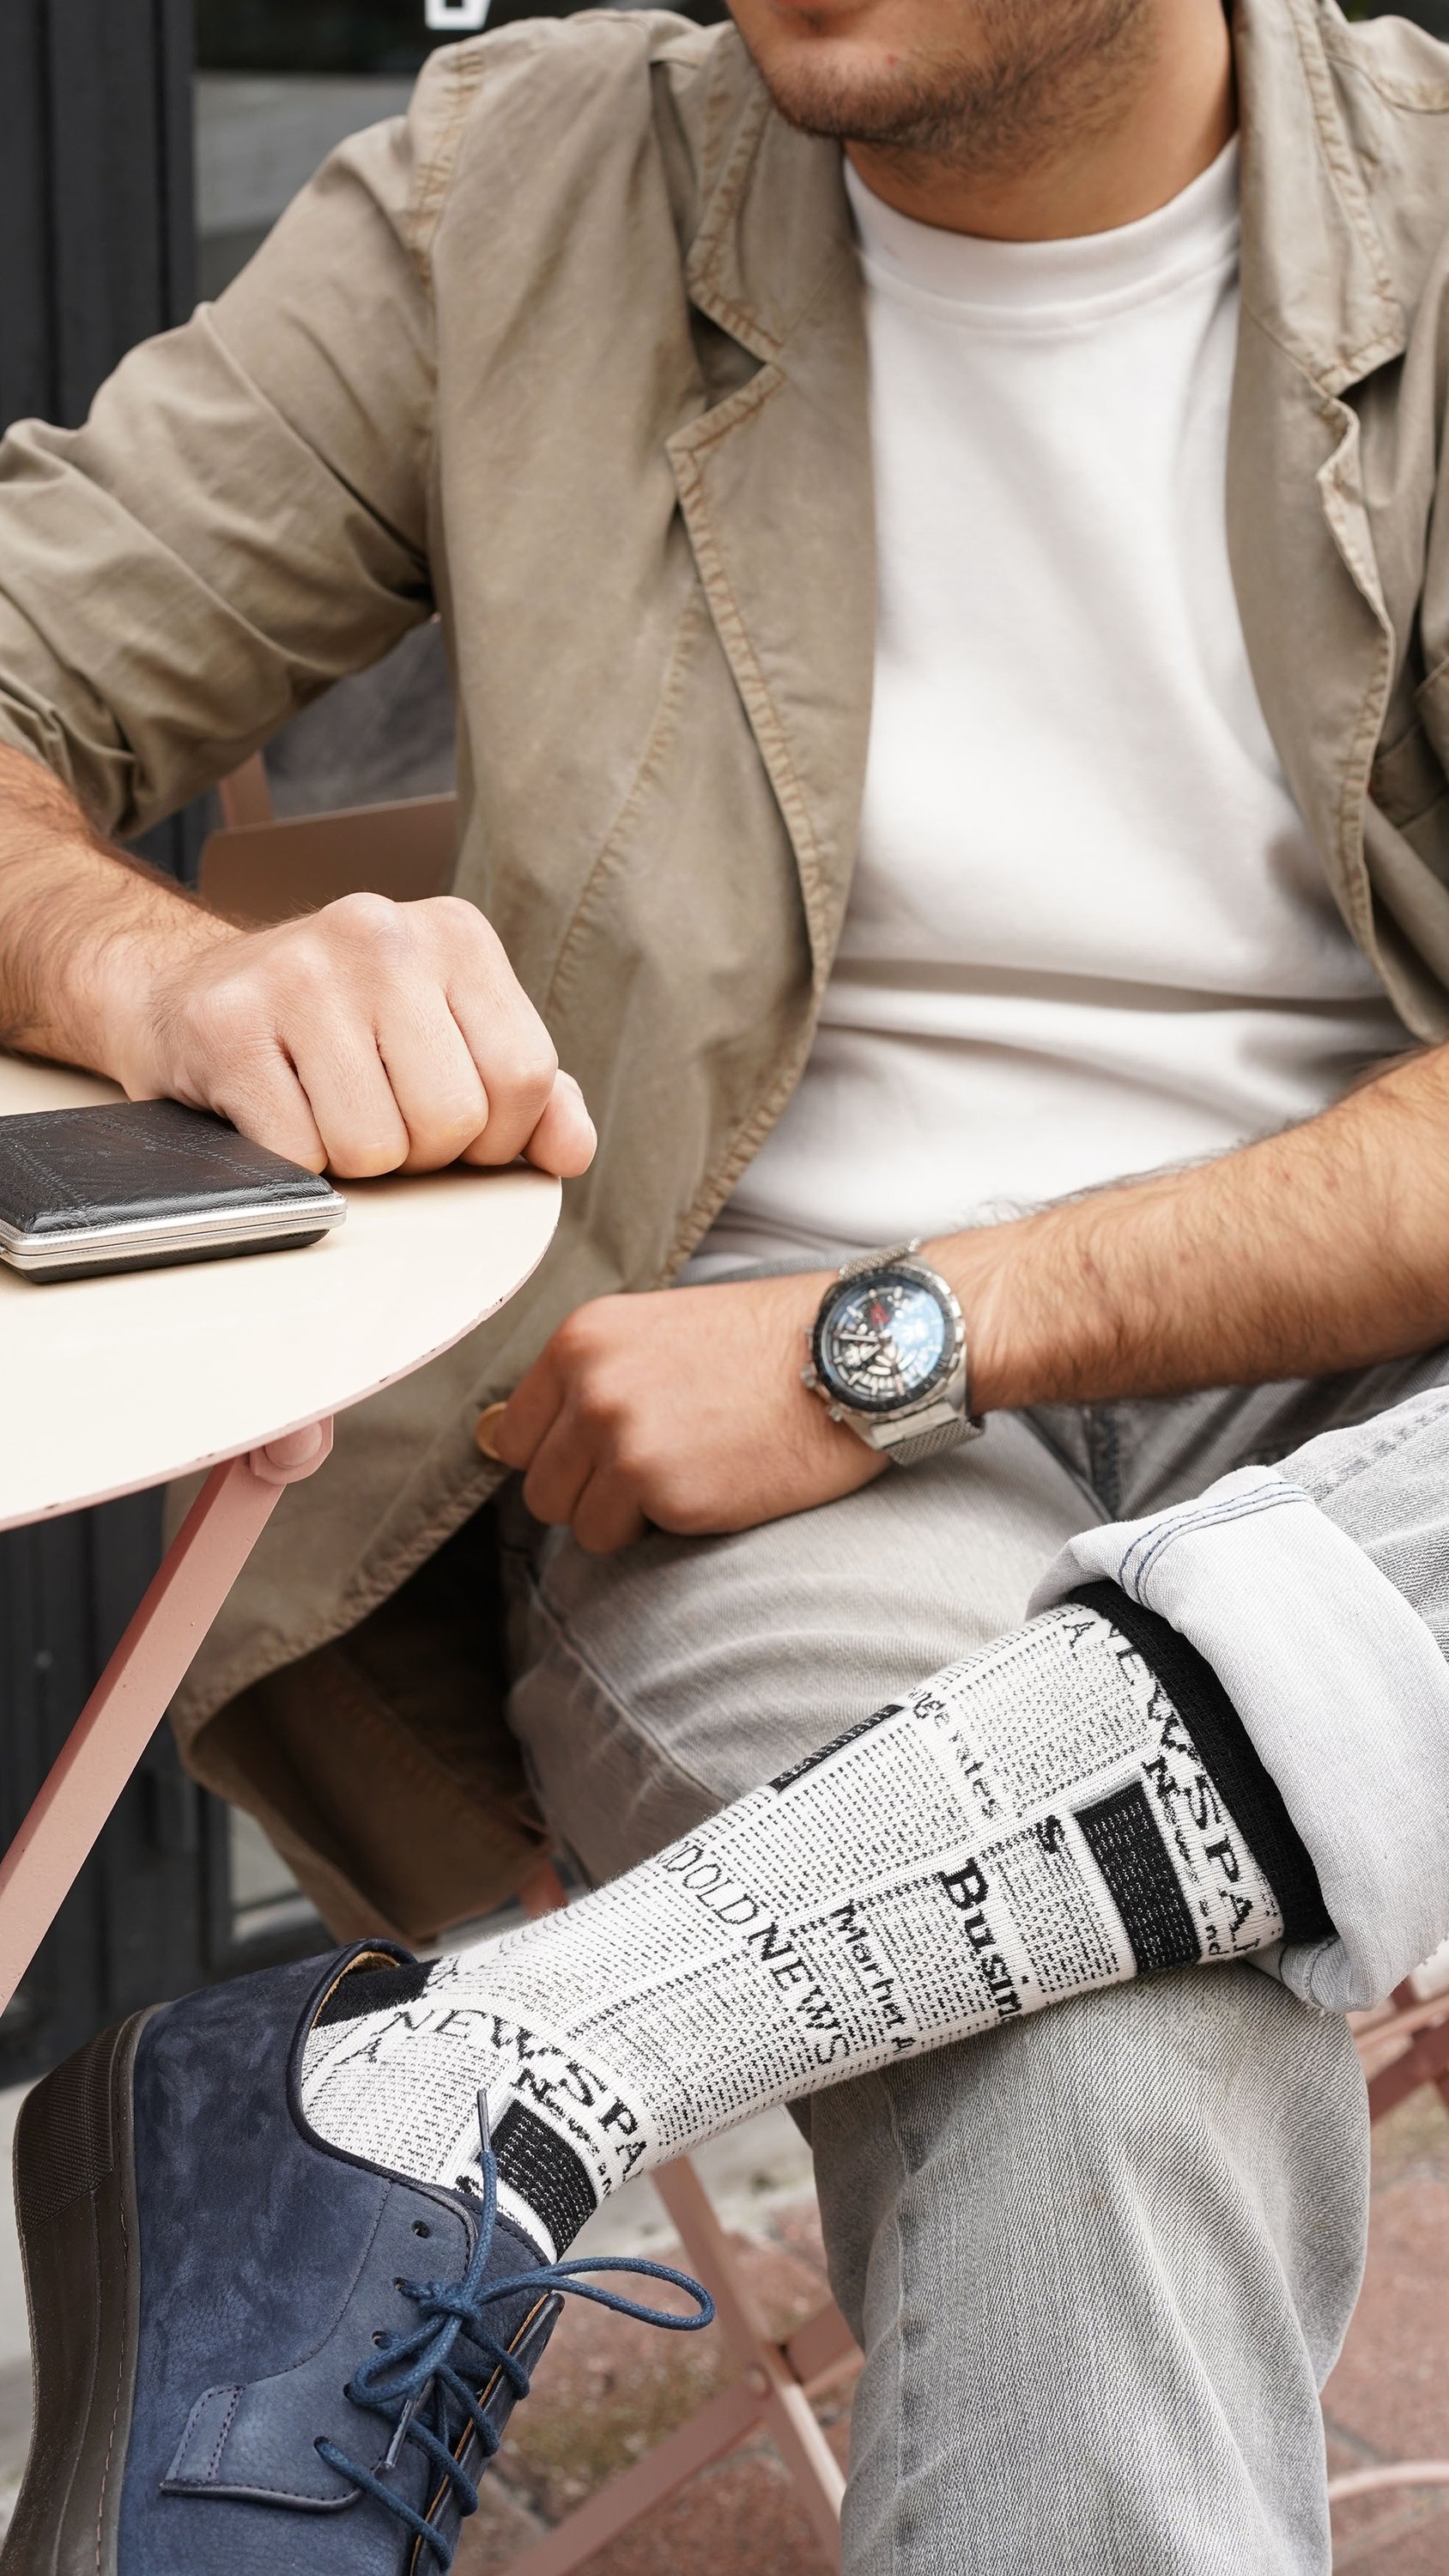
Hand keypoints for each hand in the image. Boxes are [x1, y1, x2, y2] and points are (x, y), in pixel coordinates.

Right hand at [112, 892, 594, 1178]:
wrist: (186, 997)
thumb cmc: (336, 1032)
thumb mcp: (447, 1039)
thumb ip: (528, 1093)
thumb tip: (571, 1151)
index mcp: (456, 934)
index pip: (525, 1077)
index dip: (493, 1137)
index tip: (449, 1127)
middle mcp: (380, 933)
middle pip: (451, 1119)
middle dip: (418, 1154)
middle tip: (376, 1117)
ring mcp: (299, 972)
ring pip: (373, 1148)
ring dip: (350, 1162)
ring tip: (322, 1109)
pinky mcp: (228, 1025)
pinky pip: (297, 1155)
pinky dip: (291, 1162)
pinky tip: (273, 1110)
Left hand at [487, 1273, 885, 1551]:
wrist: (852, 1357)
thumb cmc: (767, 1346)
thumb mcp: (658, 1333)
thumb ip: (591, 1379)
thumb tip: (504, 1440)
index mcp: (584, 1338)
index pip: (517, 1432)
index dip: (562, 1454)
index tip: (605, 1454)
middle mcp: (591, 1386)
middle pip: (539, 1485)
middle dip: (591, 1491)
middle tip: (661, 1466)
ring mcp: (624, 1440)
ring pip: (576, 1522)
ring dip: (626, 1515)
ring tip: (690, 1472)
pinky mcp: (665, 1490)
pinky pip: (627, 1540)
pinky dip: (668, 1526)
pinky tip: (717, 1482)